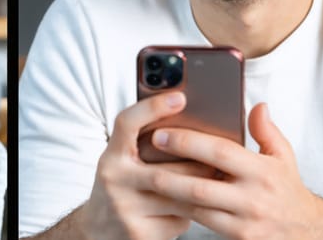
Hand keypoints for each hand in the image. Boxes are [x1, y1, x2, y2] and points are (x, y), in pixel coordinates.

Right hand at [78, 91, 220, 239]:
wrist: (98, 231)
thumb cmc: (121, 188)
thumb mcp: (122, 161)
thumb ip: (144, 144)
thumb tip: (190, 124)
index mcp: (110, 155)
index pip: (126, 123)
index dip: (152, 108)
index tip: (180, 97)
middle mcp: (114, 179)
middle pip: (167, 165)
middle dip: (199, 164)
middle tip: (223, 158)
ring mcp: (126, 207)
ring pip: (179, 194)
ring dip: (203, 189)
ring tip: (218, 181)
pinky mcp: (140, 232)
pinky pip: (179, 219)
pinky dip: (192, 213)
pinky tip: (196, 209)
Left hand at [149, 103, 322, 239]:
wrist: (308, 233)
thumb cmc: (288, 189)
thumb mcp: (283, 157)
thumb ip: (267, 131)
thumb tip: (257, 106)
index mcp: (262, 170)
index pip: (220, 152)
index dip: (188, 142)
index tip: (161, 134)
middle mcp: (254, 197)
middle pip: (202, 186)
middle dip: (169, 173)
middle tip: (144, 160)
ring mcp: (246, 221)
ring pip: (198, 208)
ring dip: (171, 195)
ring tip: (147, 179)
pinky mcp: (240, 239)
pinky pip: (203, 224)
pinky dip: (183, 210)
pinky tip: (167, 199)